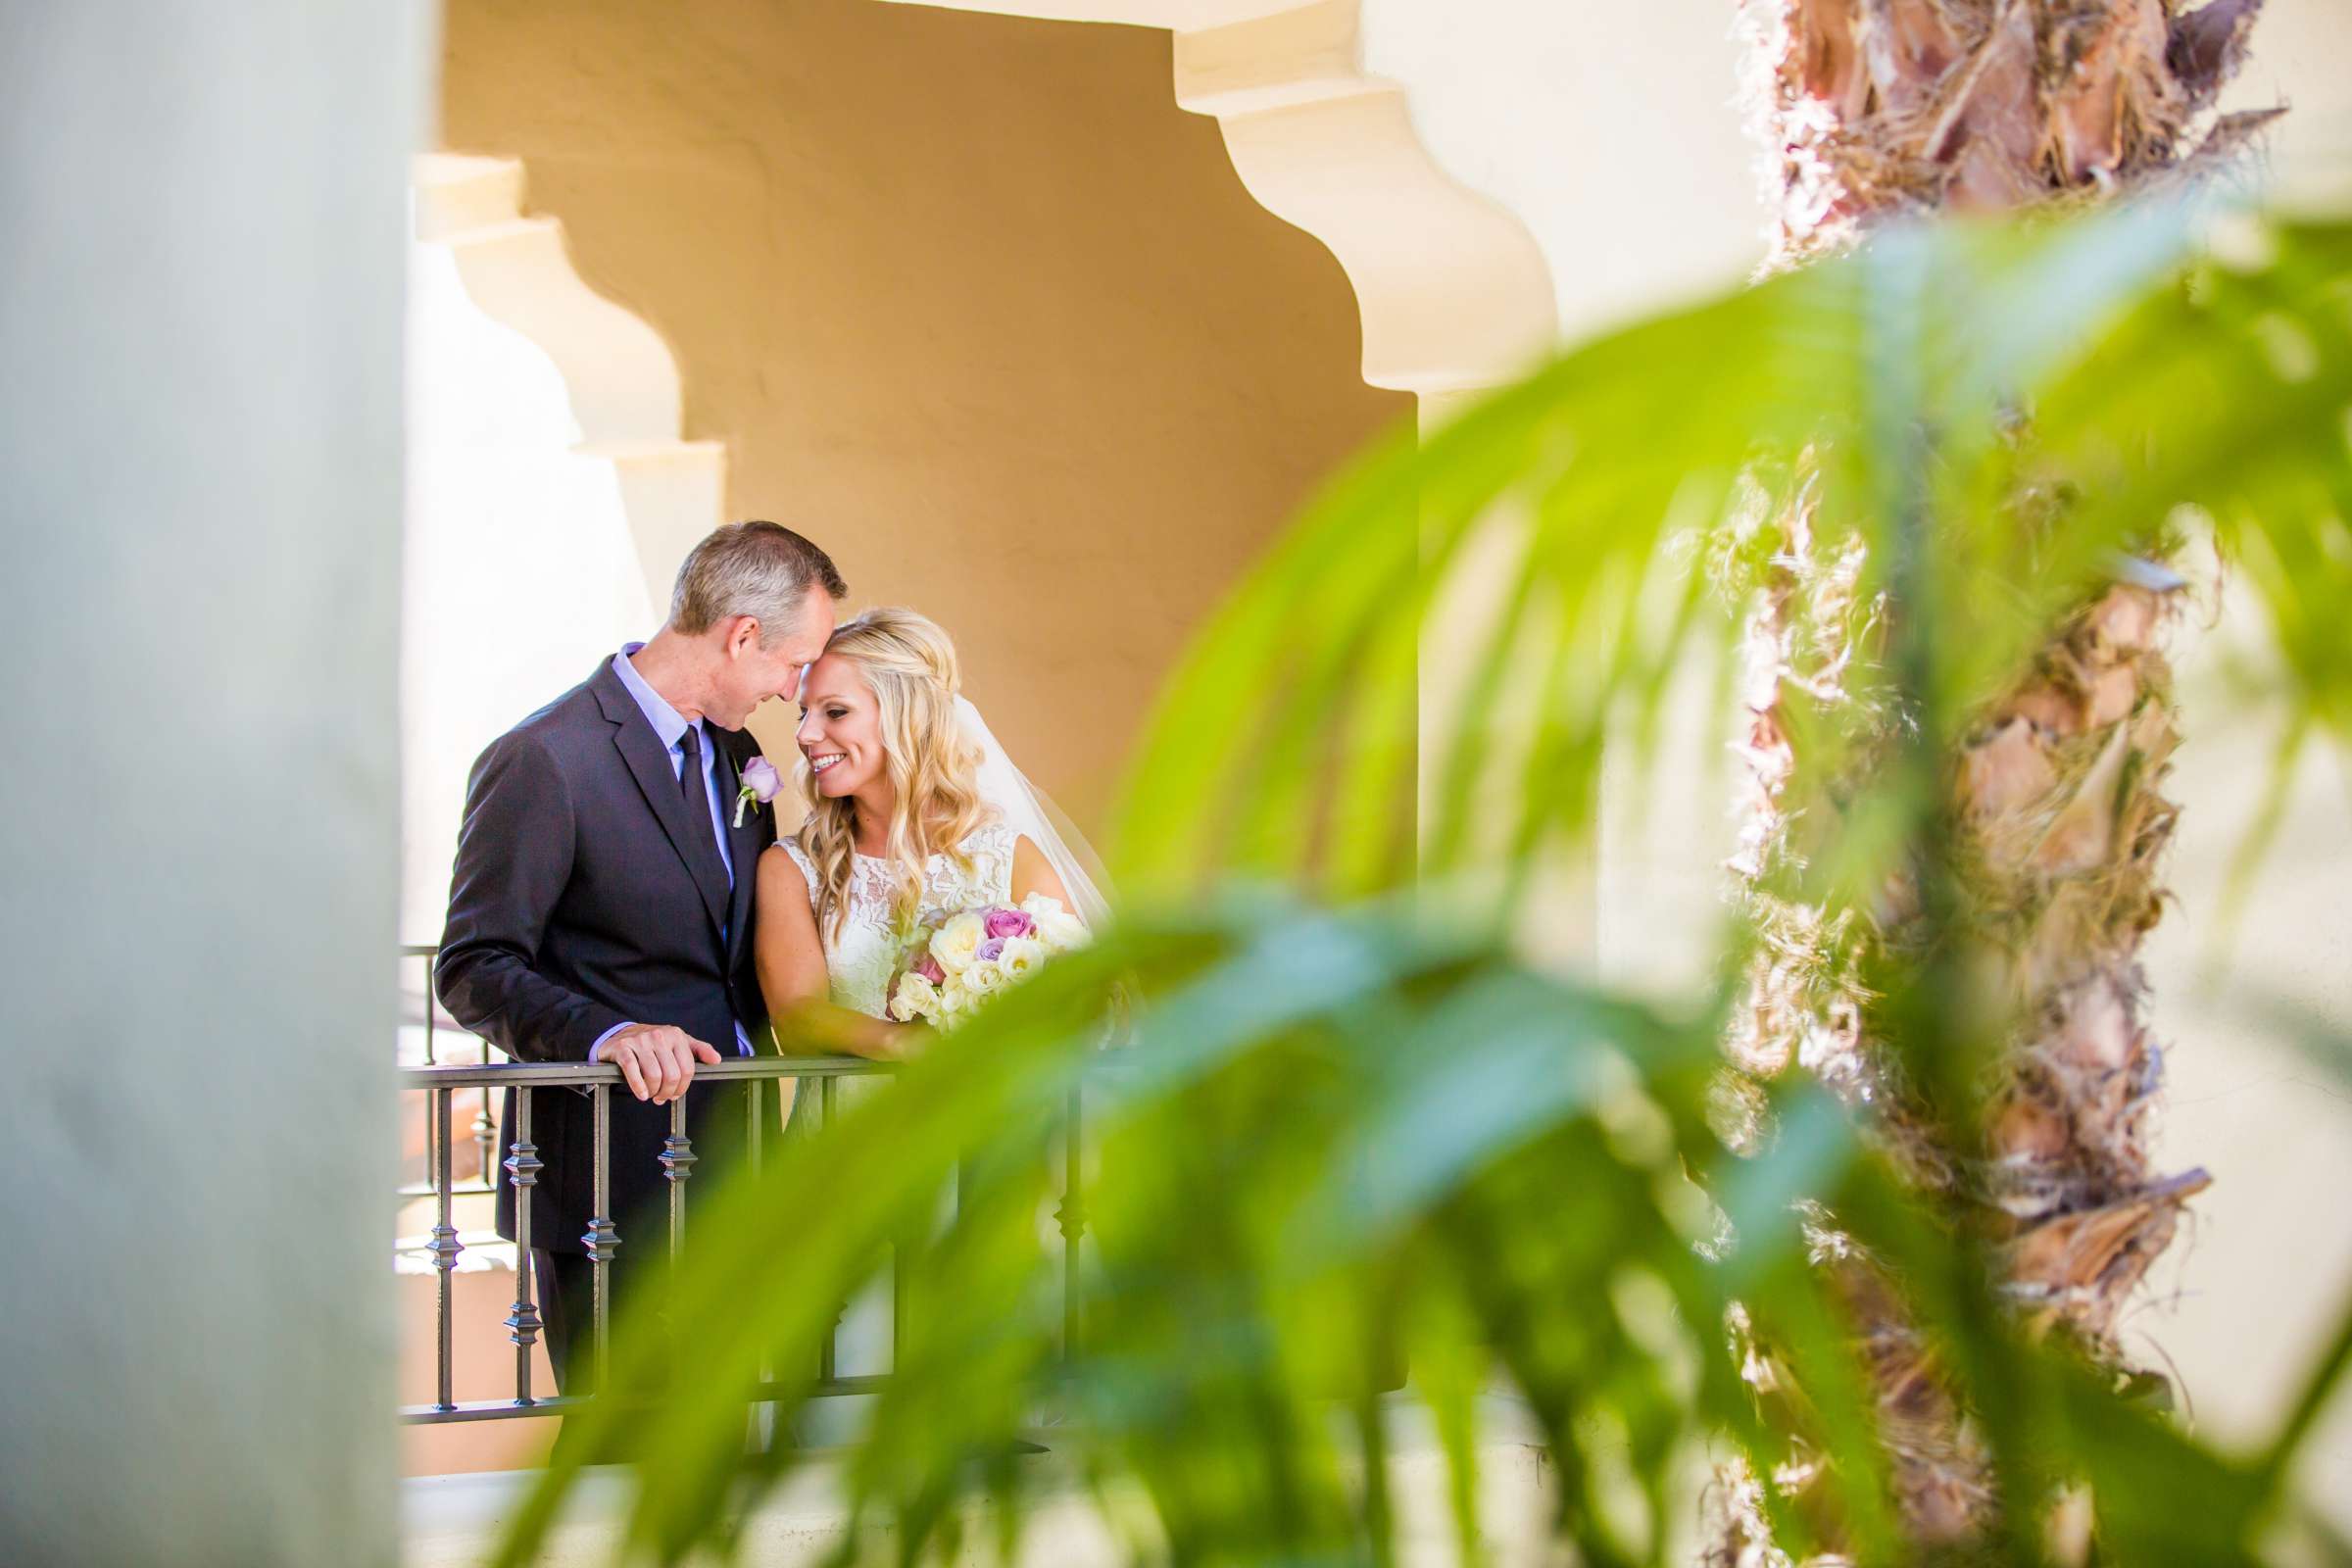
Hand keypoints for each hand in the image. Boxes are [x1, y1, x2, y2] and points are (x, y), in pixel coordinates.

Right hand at [593, 1023, 722, 1103]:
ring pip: (654, 1075)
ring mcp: (640, 1040)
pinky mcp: (623, 1047)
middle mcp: (660, 1036)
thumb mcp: (679, 1042)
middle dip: (667, 1092)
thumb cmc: (653, 1043)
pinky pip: (633, 1071)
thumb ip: (699, 1050)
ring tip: (651, 1094)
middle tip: (661, 1097)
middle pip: (671, 1075)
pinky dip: (639, 1087)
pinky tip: (642, 1094)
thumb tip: (716, 1060)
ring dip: (653, 1091)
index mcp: (676, 1035)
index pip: (687, 1069)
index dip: (682, 1087)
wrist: (621, 1035)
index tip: (675, 1094)